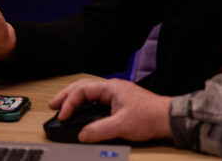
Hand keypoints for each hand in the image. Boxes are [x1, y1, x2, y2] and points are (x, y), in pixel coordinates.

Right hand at [49, 79, 170, 142]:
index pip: (82, 91)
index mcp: (111, 88)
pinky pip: (96, 100)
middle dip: (66, 96)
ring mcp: (116, 94)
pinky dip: (85, 104)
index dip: (69, 103)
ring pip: (89, 92)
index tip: (62, 116)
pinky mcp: (119, 103)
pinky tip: (82, 111)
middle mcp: (112, 88)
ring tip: (63, 107)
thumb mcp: (122, 126)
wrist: (167, 119)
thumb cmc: (150, 116)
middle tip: (53, 105)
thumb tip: (82, 135)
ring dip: (75, 99)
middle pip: (83, 87)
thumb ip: (100, 130)